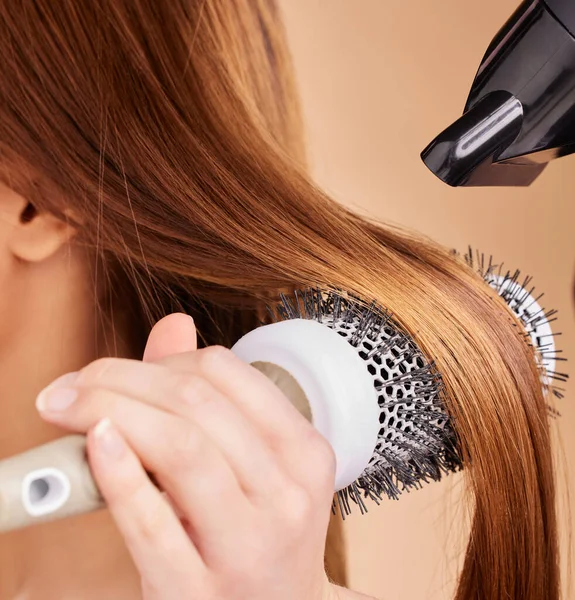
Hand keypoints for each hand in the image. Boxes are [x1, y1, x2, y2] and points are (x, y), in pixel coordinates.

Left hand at [35, 314, 337, 599]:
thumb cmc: (261, 533)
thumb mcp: (254, 463)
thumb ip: (212, 393)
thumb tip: (175, 326)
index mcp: (303, 451)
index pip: (225, 372)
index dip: (162, 361)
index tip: (118, 371)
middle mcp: (286, 493)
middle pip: (197, 403)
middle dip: (120, 378)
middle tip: (72, 385)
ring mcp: (249, 544)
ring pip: (181, 447)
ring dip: (111, 410)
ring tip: (67, 408)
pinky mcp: (200, 591)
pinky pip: (152, 522)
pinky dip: (116, 474)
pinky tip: (93, 444)